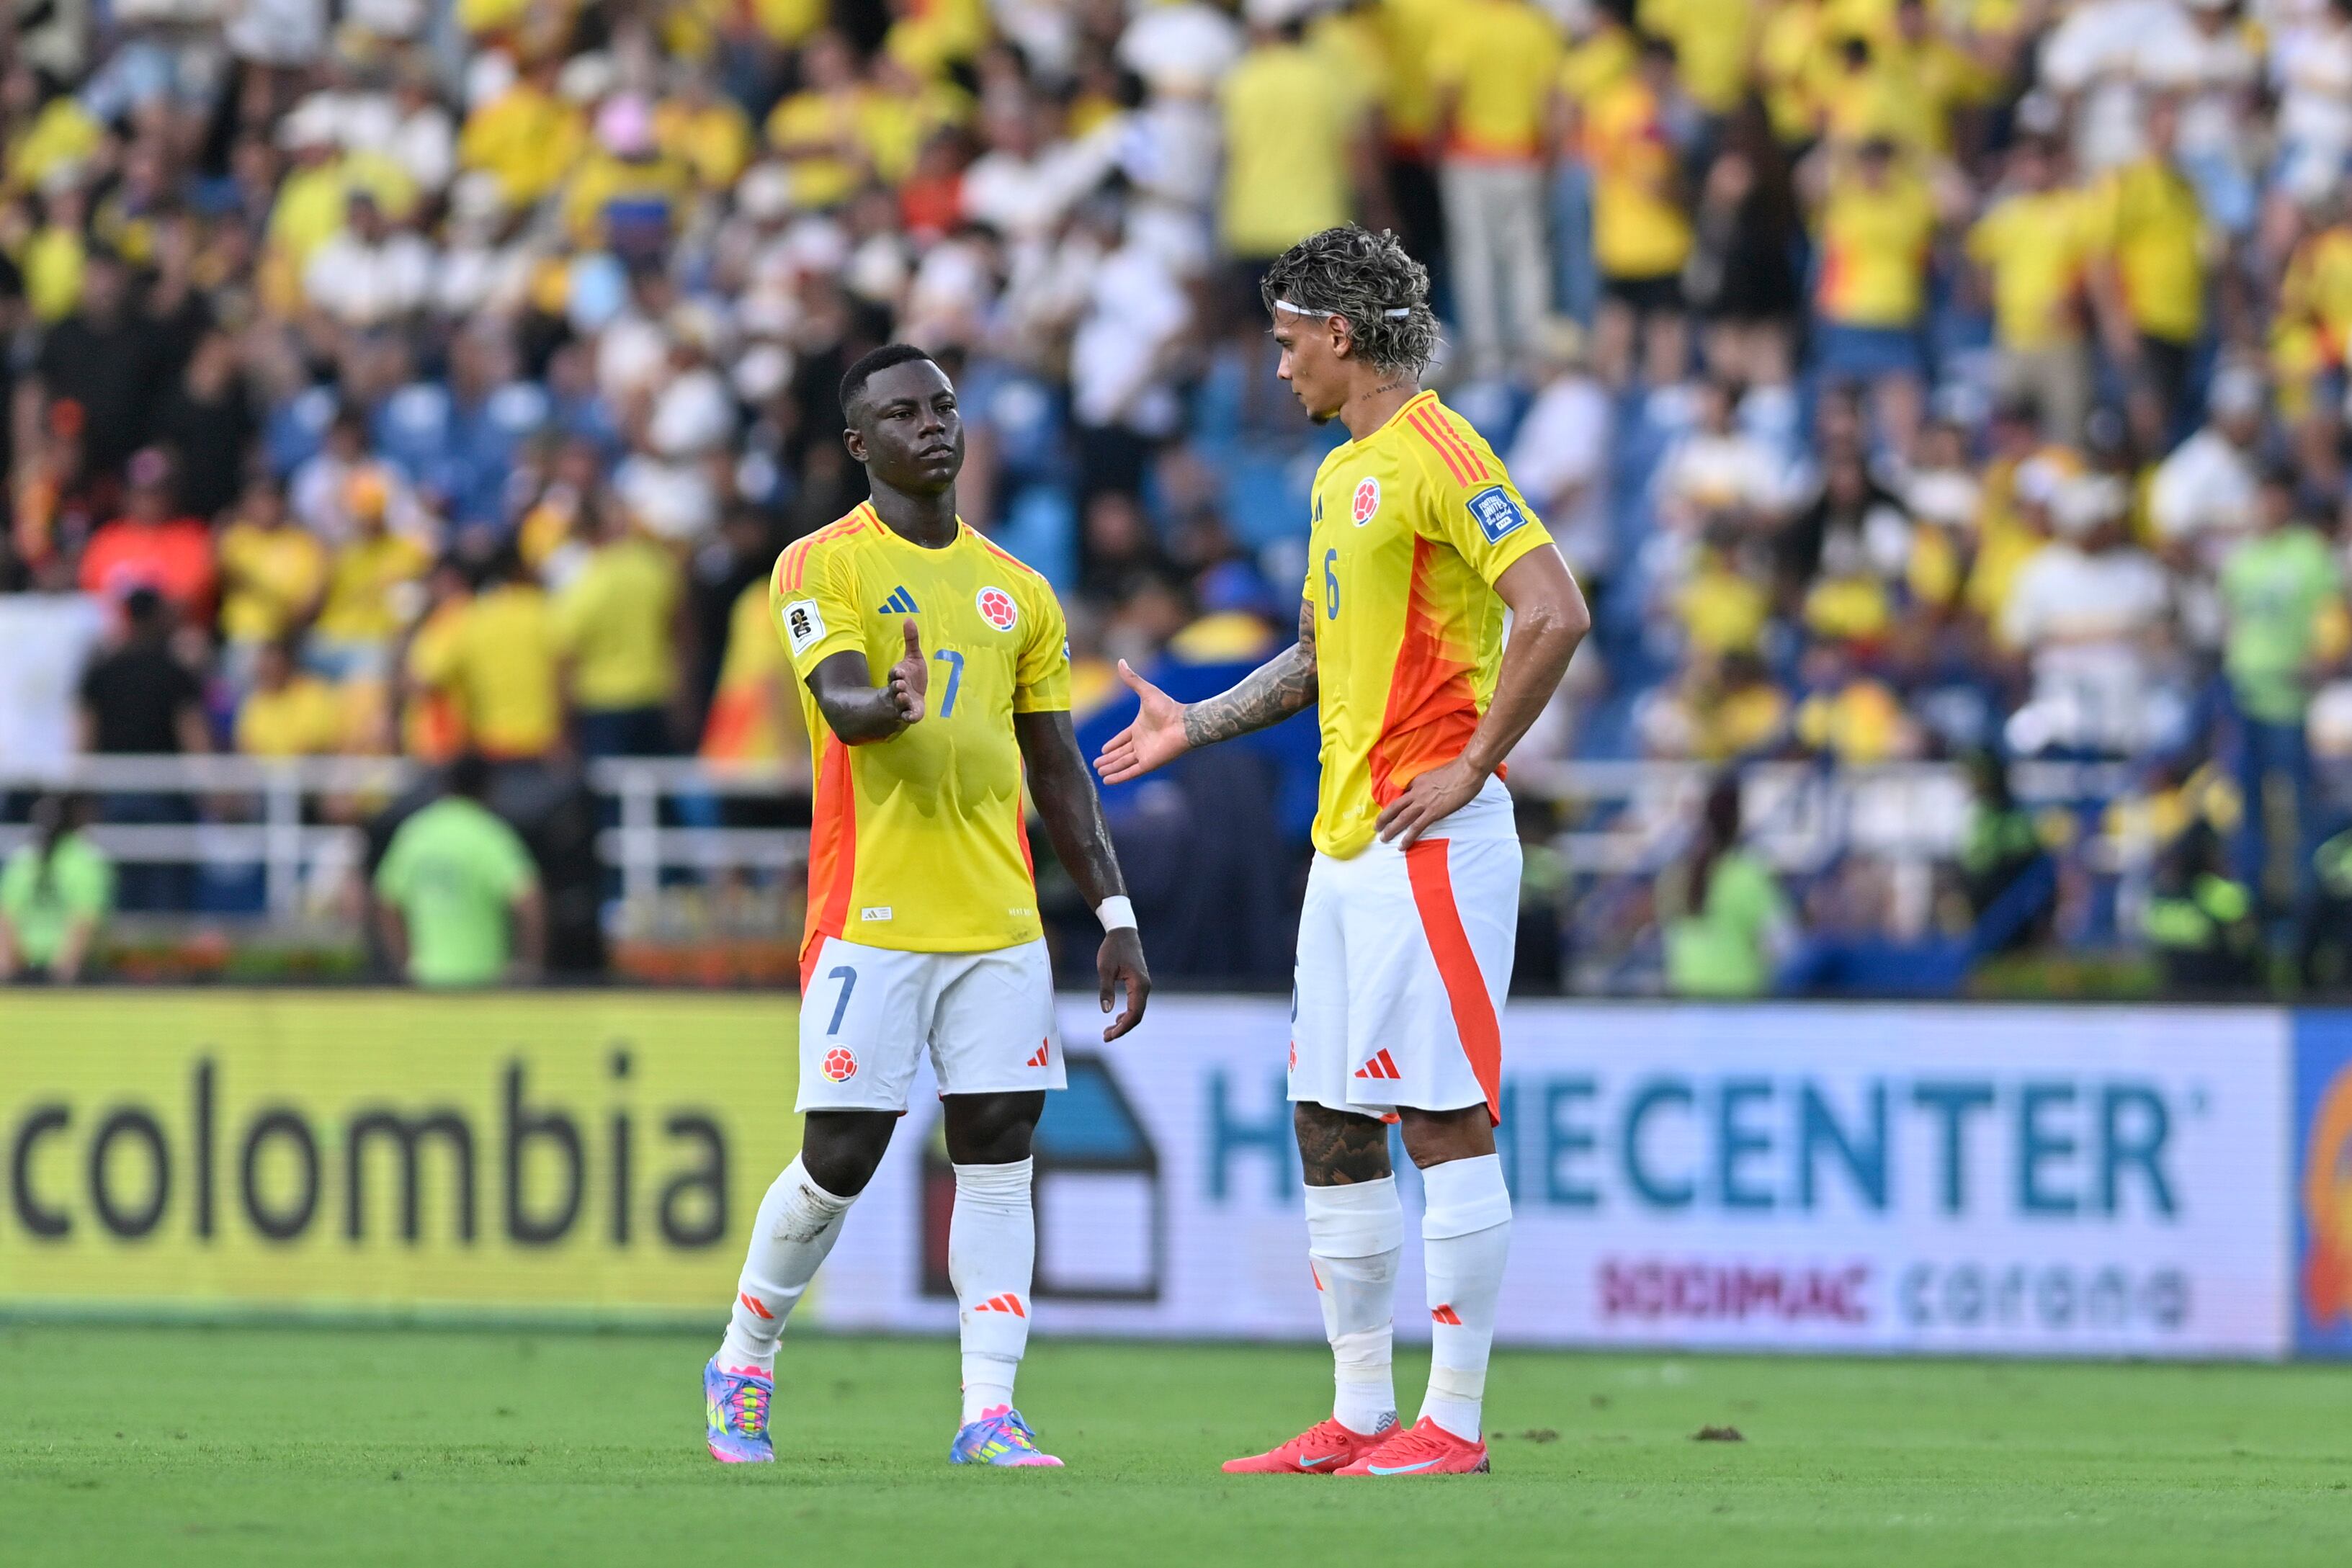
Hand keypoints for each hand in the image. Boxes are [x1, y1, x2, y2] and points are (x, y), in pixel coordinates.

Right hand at [887, 618, 927, 725]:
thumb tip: (909, 618)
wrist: (914, 697)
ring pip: (900, 703)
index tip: (899, 671)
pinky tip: (911, 716)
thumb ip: (911, 640)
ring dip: (901, 700)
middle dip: (897, 687)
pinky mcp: (911, 714)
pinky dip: (909, 717)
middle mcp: (899, 690)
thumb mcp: (914, 657)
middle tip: (900, 685)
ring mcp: (904, 703)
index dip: (896, 673)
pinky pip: (908, 717)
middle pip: (895, 688)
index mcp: (898, 676)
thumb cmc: (913, 676)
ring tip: (903, 697)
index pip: (895, 674)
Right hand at [1093, 661, 1188, 782]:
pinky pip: (1130, 771)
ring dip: (1112, 768)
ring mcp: (1145, 753)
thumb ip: (1132, 679)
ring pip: (1123, 763)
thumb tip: (1120, 661)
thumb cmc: (1167, 707)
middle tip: (1096, 765)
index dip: (1113, 744)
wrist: (1183, 723)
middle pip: (1121, 753)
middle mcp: (1142, 742)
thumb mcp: (1146, 692)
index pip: (1122, 738)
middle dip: (1109, 759)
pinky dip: (1119, 776)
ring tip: (1099, 773)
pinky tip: (1108, 780)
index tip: (1102, 750)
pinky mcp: (1148, 763)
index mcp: (1139, 728)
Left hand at [1097, 927, 1150, 1040]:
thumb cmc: (1113, 949)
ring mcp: (1144, 986)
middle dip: (1122, 1029)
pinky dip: (1127, 1014)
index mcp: (1139, 985)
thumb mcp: (1105, 968)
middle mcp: (1145, 987)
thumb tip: (1105, 1011)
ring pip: (1137, 1011)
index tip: (1109, 1035)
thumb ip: (1106, 989)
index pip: (1134, 1013)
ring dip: (1124, 1023)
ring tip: (1108, 1031)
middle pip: (1137, 1016)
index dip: (1123, 1028)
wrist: (1123, 933)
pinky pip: (1136, 1004)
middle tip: (1105, 1037)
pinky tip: (1116, 1018)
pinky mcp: (1139, 984)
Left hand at [1376, 757, 1486, 847]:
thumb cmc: (1458, 770)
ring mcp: (1424, 803)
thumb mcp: (1437, 774)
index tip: (1391, 811)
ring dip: (1391, 829)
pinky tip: (1402, 846)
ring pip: (1401, 818)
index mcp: (1418, 781)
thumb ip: (1431, 783)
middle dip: (1384, 818)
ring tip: (1383, 838)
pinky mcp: (1433, 812)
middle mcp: (1416, 792)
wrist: (1467, 770)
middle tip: (1376, 827)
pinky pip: (1416, 827)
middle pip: (1395, 806)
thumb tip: (1434, 789)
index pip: (1403, 793)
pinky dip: (1408, 837)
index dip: (1396, 803)